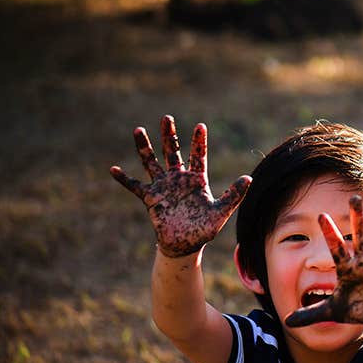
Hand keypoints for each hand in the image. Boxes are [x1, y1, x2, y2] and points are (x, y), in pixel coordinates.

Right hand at [110, 115, 250, 256]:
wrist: (186, 244)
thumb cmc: (204, 229)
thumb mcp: (221, 211)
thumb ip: (234, 195)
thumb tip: (248, 178)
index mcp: (197, 180)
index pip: (198, 156)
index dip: (199, 141)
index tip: (200, 126)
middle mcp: (178, 179)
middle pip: (173, 152)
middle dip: (170, 136)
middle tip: (167, 118)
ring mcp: (163, 187)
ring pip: (152, 162)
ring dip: (145, 147)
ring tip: (138, 130)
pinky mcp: (150, 198)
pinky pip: (134, 186)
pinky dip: (124, 179)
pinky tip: (113, 170)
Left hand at [286, 196, 362, 327]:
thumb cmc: (353, 309)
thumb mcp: (331, 312)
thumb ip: (310, 314)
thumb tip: (286, 322)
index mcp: (347, 268)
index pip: (336, 248)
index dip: (330, 233)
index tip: (320, 215)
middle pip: (360, 235)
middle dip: (357, 217)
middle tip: (353, 197)